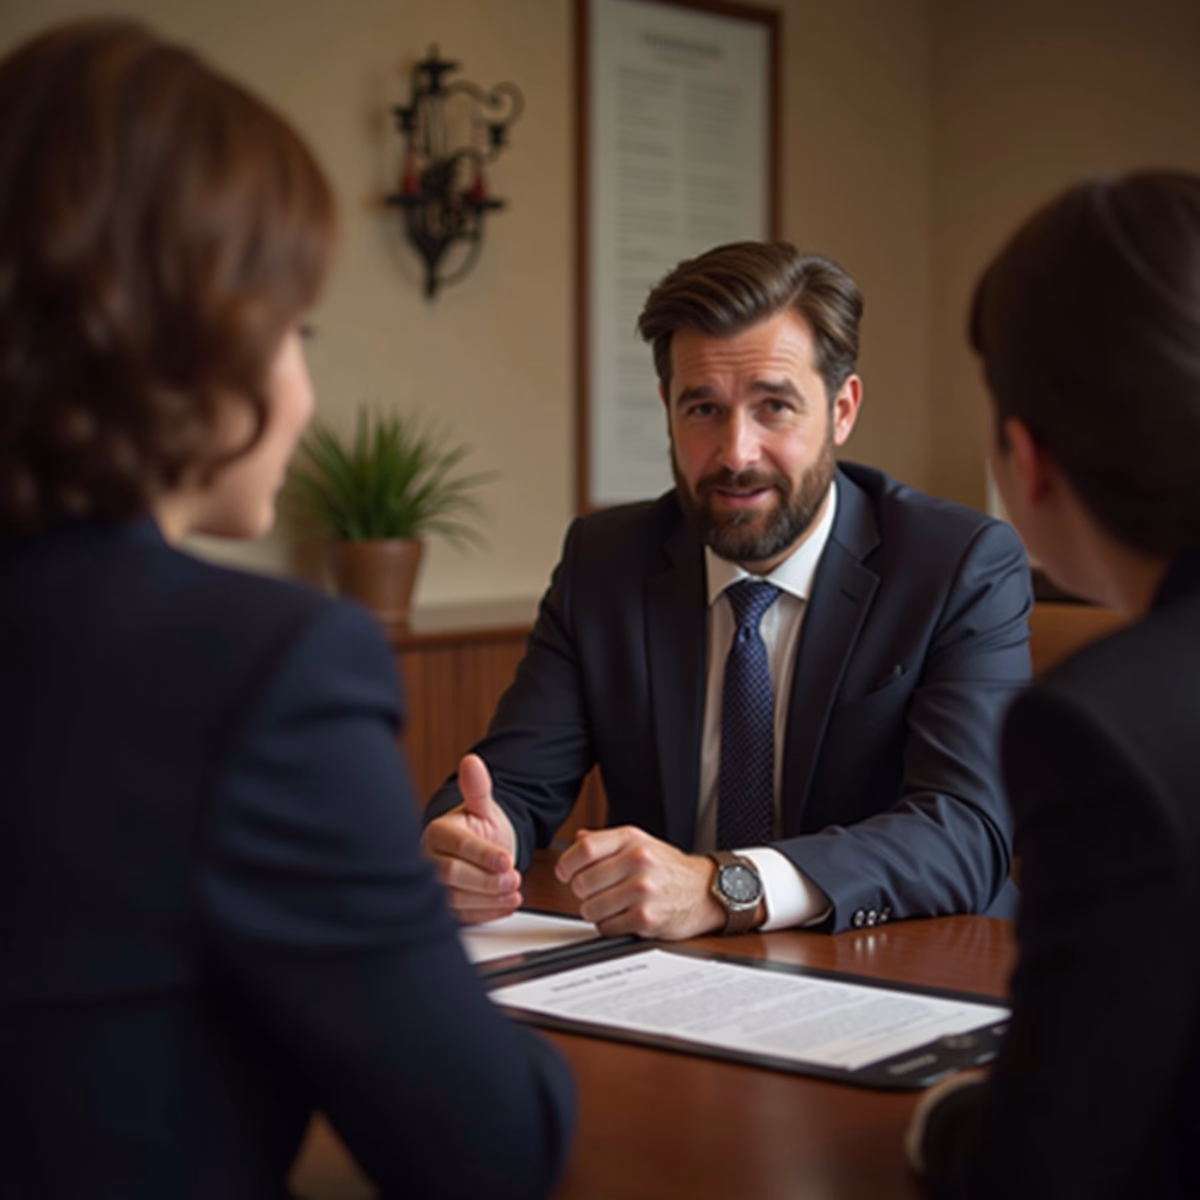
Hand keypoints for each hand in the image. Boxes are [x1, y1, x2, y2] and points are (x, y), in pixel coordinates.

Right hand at [420, 753, 521, 923]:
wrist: (475, 851)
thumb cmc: (476, 828)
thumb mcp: (482, 808)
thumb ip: (479, 789)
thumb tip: (472, 762)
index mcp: (437, 833)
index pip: (457, 846)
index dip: (483, 855)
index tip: (507, 860)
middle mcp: (429, 860)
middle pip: (452, 875)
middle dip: (486, 880)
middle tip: (514, 879)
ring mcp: (433, 886)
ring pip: (456, 899)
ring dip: (489, 899)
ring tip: (515, 894)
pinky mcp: (444, 908)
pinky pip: (462, 916)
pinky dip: (487, 913)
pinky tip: (507, 906)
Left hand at [555, 826, 726, 939]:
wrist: (705, 891)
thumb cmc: (670, 869)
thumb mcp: (640, 843)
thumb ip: (607, 842)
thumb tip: (578, 839)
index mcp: (631, 839)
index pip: (584, 849)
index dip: (567, 864)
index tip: (565, 874)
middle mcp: (637, 861)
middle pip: (582, 882)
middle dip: (583, 893)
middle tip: (596, 893)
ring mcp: (642, 890)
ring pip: (591, 908)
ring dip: (595, 912)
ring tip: (613, 906)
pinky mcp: (646, 917)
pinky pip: (607, 927)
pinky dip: (610, 926)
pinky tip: (624, 917)